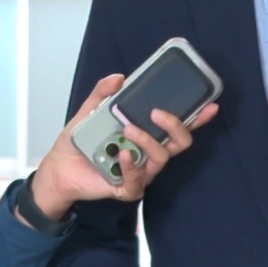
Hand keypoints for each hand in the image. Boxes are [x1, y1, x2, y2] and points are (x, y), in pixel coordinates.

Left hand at [27, 74, 219, 219]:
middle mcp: (149, 153)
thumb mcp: (88, 113)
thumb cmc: (78, 144)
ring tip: (128, 131)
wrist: (57, 170)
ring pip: (161, 159)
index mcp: (146, 135)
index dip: (196, 118)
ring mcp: (141, 172)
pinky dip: (132, 167)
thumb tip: (119, 77)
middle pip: (179, 143)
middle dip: (175, 126)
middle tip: (157, 113)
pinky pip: (137, 181)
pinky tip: (123, 156)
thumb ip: (102, 95)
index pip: (177, 126)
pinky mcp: (127, 189)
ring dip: (147, 141)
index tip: (210, 105)